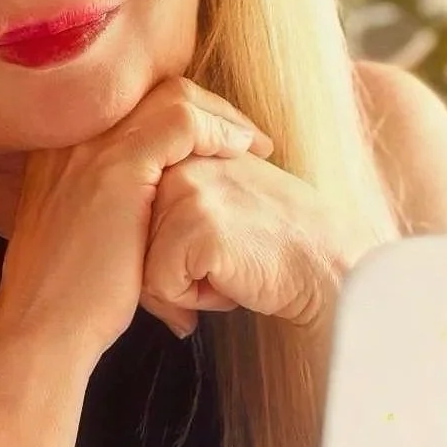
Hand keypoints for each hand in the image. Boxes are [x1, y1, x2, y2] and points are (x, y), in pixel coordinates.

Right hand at [0, 78, 272, 361]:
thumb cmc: (72, 299)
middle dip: (208, 106)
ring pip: (173, 96)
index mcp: (62, 148)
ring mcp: (93, 148)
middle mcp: (73, 137)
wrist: (43, 329)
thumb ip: (112, 208)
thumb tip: (160, 214)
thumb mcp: (85, 235)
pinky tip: (240, 151)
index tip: (218, 136)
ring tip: (253, 143)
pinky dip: (218, 131)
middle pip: (154, 89)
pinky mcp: (119, 168)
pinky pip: (183, 123)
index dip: (183, 111)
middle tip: (245, 134)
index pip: (134, 103)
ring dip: (221, 115)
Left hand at [141, 152, 374, 337]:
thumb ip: (175, 186)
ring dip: (182, 284)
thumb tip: (121, 219)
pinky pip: (159, 285)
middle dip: (170, 267)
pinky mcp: (193, 225)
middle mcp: (178, 160)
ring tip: (229, 267)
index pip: (132, 213)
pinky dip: (192, 300)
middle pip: (131, 238)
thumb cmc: (272, 240)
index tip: (210, 247)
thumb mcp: (220, 192)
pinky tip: (232, 281)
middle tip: (224, 260)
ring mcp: (185, 189)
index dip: (167, 246)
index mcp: (181, 147)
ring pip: (140, 264)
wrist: (325, 263)